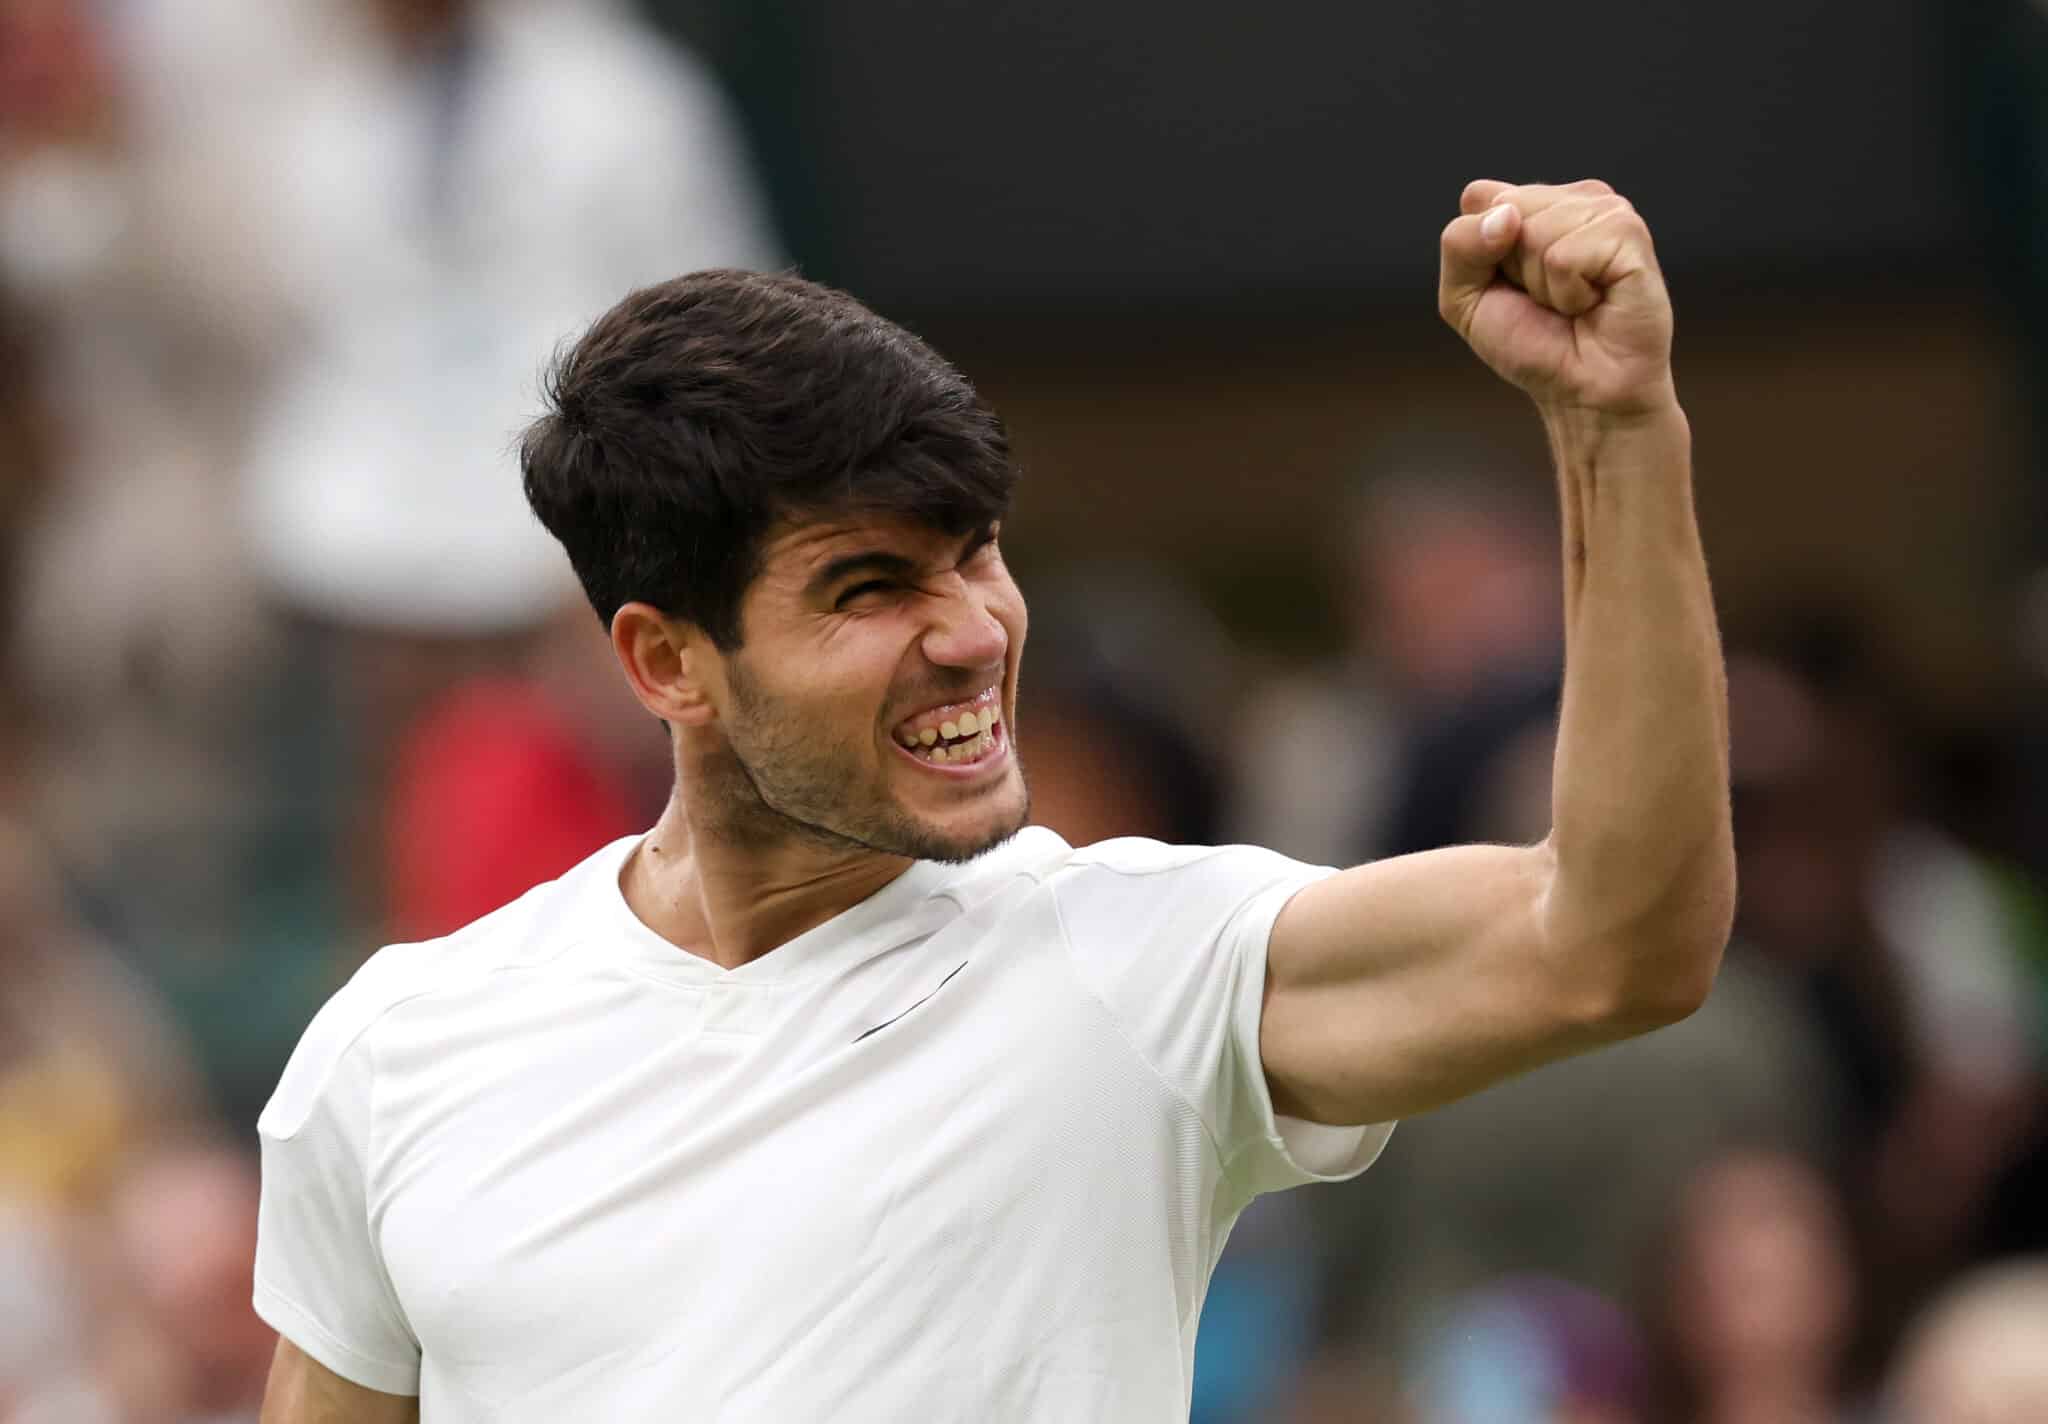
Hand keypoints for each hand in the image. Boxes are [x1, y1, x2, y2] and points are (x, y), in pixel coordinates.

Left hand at [1438, 179, 1675, 417]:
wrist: (1584, 393)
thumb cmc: (1532, 345)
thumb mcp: (1465, 298)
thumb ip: (1459, 245)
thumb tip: (1505, 215)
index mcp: (1536, 202)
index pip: (1479, 199)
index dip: (1479, 254)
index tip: (1511, 286)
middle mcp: (1574, 198)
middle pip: (1507, 210)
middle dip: (1513, 270)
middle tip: (1547, 300)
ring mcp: (1607, 211)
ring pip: (1536, 231)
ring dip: (1543, 284)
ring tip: (1573, 303)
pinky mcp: (1629, 234)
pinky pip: (1565, 256)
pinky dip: (1568, 293)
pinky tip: (1594, 303)